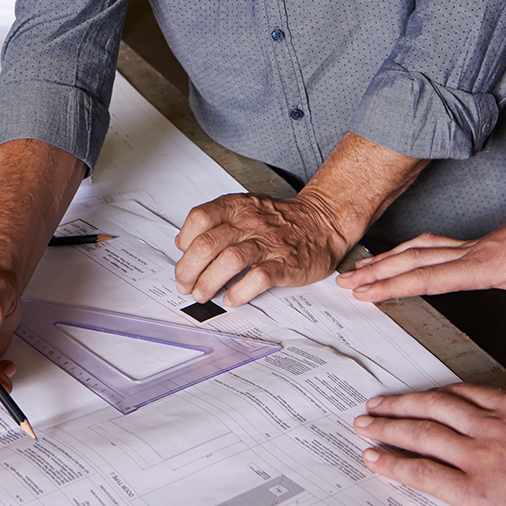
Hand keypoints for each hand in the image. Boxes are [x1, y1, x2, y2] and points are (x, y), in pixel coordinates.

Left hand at [174, 191, 349, 306]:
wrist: (323, 221)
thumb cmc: (280, 220)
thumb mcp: (245, 208)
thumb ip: (215, 222)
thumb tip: (184, 243)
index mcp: (237, 207)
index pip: (199, 218)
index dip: (185, 241)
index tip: (182, 257)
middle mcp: (250, 222)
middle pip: (208, 244)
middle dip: (189, 270)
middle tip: (185, 284)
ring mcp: (269, 243)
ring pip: (229, 261)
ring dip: (209, 282)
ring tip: (202, 294)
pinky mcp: (286, 264)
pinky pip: (258, 278)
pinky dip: (240, 291)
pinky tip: (231, 298)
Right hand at [335, 195, 505, 375]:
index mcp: (481, 266)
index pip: (426, 277)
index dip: (391, 286)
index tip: (363, 292)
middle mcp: (469, 252)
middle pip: (411, 259)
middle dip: (375, 272)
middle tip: (343, 282)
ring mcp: (471, 244)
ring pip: (418, 248)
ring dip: (387, 259)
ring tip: (360, 268)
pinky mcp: (478, 242)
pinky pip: (431, 244)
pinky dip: (408, 249)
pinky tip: (404, 253)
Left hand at [355, 386, 505, 505]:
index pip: (466, 394)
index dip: (436, 395)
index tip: (421, 397)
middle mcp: (493, 426)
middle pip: (433, 407)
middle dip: (400, 404)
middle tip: (376, 405)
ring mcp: (481, 457)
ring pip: (421, 434)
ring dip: (387, 428)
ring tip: (365, 426)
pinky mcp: (476, 492)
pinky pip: (422, 473)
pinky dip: (393, 464)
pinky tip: (375, 461)